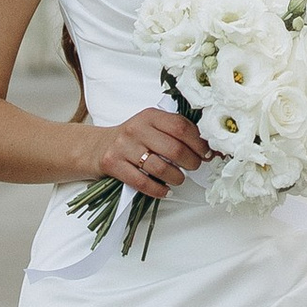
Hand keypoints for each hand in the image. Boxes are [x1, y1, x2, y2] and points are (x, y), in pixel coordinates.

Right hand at [78, 108, 210, 199]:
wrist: (96, 147)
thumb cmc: (132, 138)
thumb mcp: (151, 126)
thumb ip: (176, 132)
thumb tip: (210, 148)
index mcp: (150, 116)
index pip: (181, 127)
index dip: (198, 142)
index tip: (207, 153)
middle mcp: (136, 129)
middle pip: (174, 149)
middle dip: (191, 162)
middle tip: (195, 166)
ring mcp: (124, 147)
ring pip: (160, 167)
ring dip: (176, 177)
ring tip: (179, 179)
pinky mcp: (114, 165)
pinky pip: (142, 182)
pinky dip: (158, 190)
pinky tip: (166, 191)